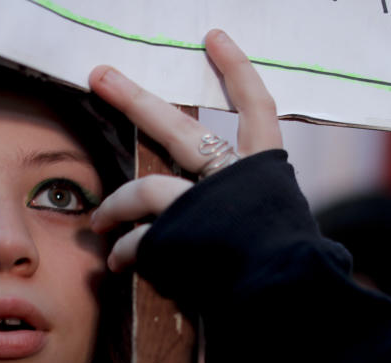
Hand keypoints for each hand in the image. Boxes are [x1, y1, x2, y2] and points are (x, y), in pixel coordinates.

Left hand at [88, 29, 282, 270]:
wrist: (287, 296)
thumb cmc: (291, 274)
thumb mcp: (281, 230)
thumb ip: (252, 213)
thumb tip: (228, 219)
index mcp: (265, 172)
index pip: (257, 109)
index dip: (237, 72)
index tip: (215, 38)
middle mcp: (233, 178)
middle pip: (179, 129)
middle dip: (135, 99)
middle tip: (102, 76)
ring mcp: (201, 203)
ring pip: (143, 188)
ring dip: (115, 207)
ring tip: (99, 222)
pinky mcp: (176, 232)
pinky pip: (137, 237)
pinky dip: (125, 251)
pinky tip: (118, 262)